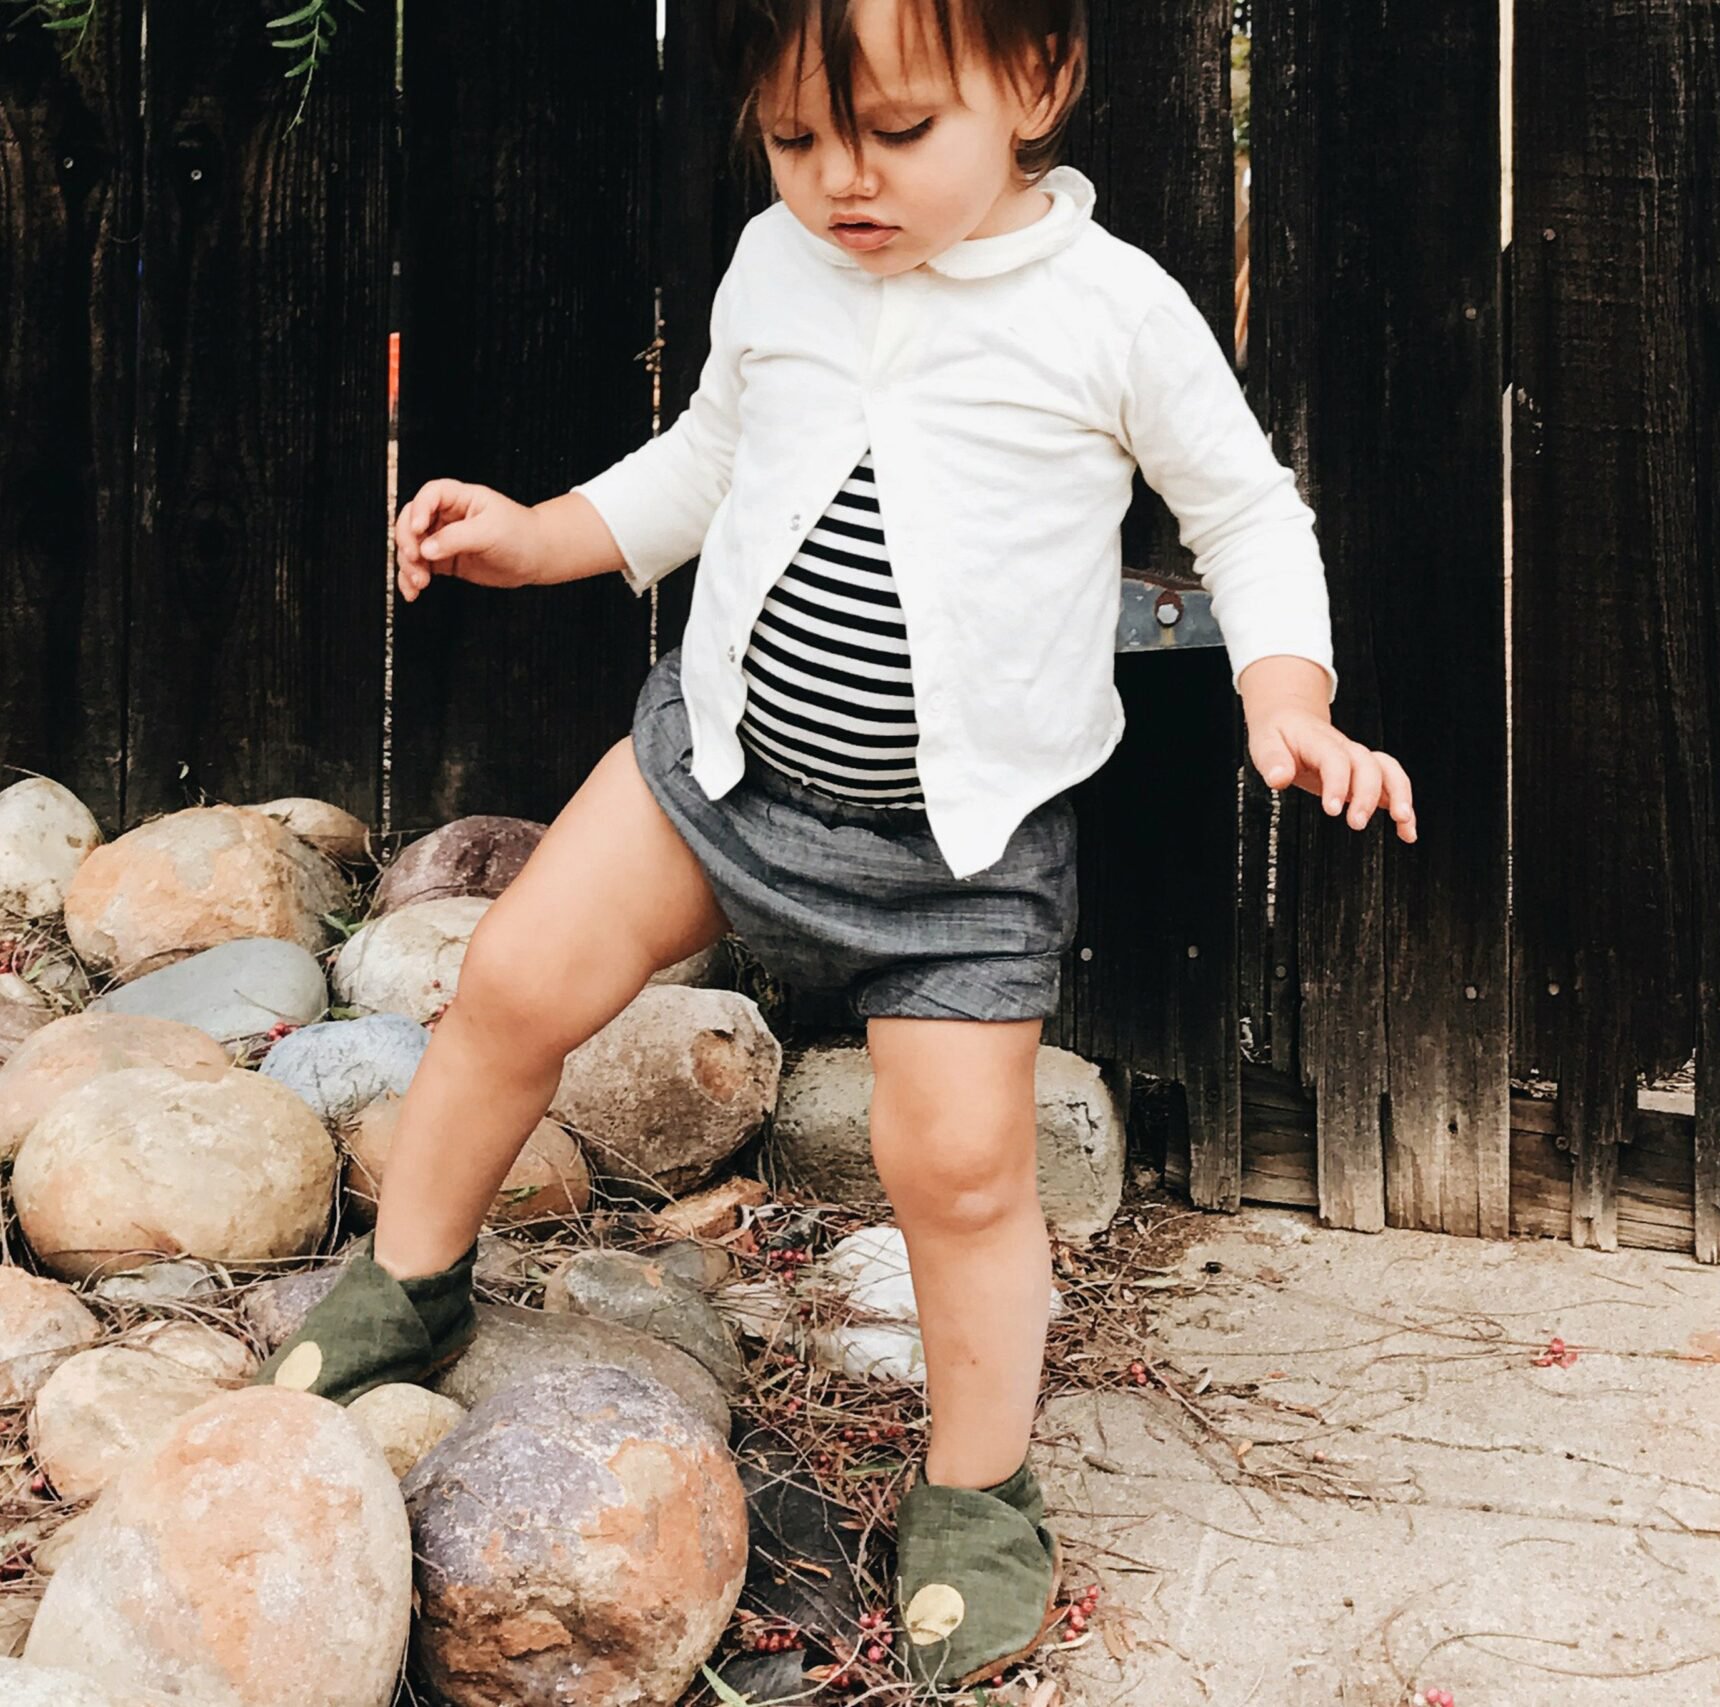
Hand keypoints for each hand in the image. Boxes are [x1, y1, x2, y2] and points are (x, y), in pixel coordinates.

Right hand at [393, 479, 547, 601]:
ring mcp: (444, 539)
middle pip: (412, 521)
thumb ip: (456, 539)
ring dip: (409, 565)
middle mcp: (448, 516)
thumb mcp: (489, 532)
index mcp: (460, 498)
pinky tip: (413, 591)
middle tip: (415, 558)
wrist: (536, 557)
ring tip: (419, 581)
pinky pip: (421, 568)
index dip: (419, 510)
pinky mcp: (445, 561)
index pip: (430, 495)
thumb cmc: (521, 534)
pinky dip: (412, 580)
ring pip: (413, 547)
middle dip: (408, 541)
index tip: (419, 529)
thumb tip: (427, 549)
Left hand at [1249, 709, 1416, 841]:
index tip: (1332, 810)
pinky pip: (1392, 786)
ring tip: (1403, 822)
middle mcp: (1345, 749)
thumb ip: (1272, 761)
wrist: (1292, 719)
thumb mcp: (1264, 742)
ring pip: (1388, 772)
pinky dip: (1403, 808)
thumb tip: (1277, 778)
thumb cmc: (1279, 733)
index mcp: (1319, 741)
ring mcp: (1358, 760)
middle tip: (1356, 823)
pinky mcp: (1364, 775)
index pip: (1334, 759)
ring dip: (1399, 795)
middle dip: (1367, 796)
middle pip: (1367, 766)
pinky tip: (1407, 832)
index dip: (1337, 783)